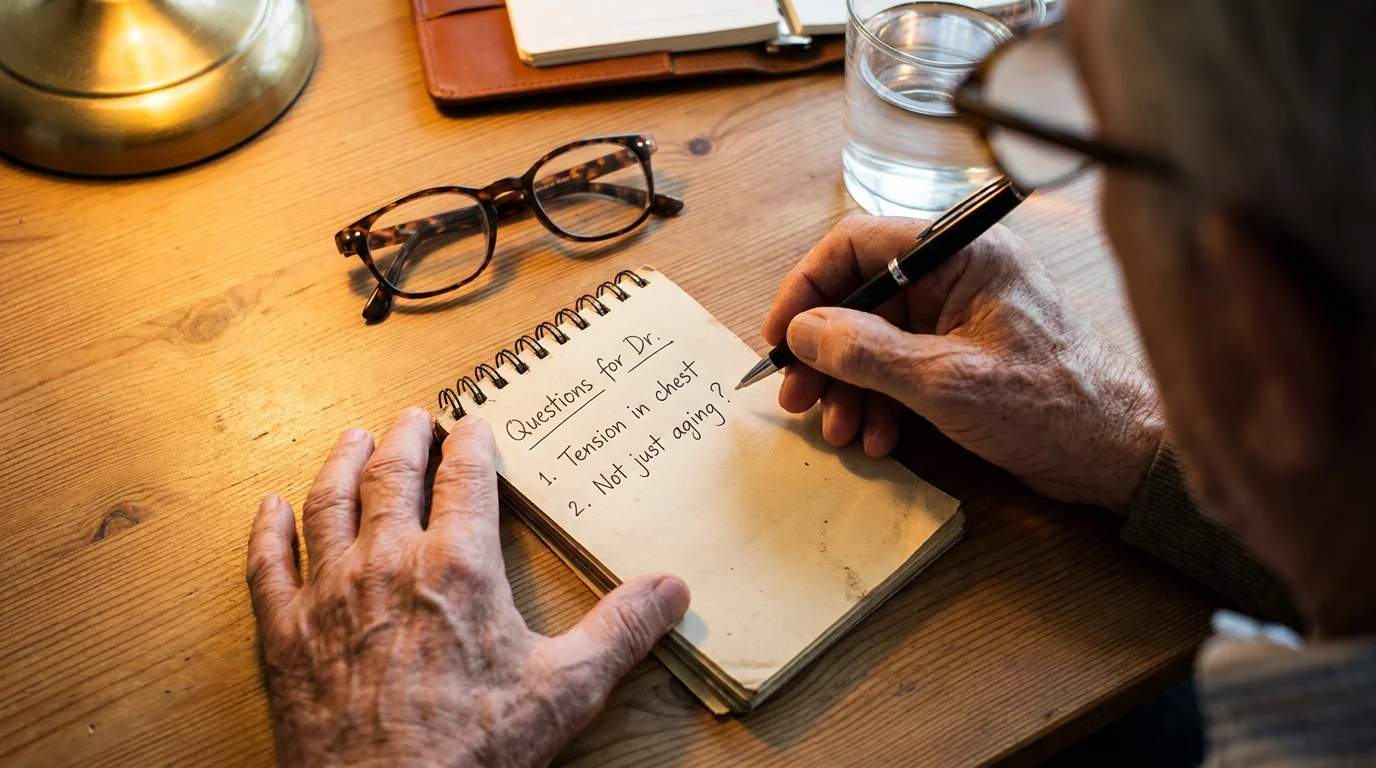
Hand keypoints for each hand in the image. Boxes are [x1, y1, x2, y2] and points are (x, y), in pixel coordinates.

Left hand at [246, 408, 689, 767]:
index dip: (470, 443)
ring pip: (328, 505)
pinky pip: (268, 566)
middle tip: (411, 417)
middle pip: (390, 477)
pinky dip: (268, 531)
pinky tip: (269, 508)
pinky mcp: (285, 635)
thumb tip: (672, 588)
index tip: (473, 423)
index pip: (464, 479)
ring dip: (339, 464)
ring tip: (350, 438)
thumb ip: (621, 630)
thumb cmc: (473, 750)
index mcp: (458, 567)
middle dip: (403, 439)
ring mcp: (329, 595)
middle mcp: (388, 563)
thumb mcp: (567, 689)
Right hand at [764, 215, 1164, 514]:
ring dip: (848, 387)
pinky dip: (879, 402)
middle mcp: (958, 275)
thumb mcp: (947, 382)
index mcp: (963, 254)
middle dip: (824, 353)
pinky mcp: (964, 355)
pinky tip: (876, 437)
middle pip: (861, 297)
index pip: (859, 244)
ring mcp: (960, 317)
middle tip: (797, 398)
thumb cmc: (1057, 406)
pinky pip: (900, 367)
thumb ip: (868, 352)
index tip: (781, 336)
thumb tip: (803, 332)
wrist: (1122, 453)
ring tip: (839, 431)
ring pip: (875, 338)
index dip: (808, 288)